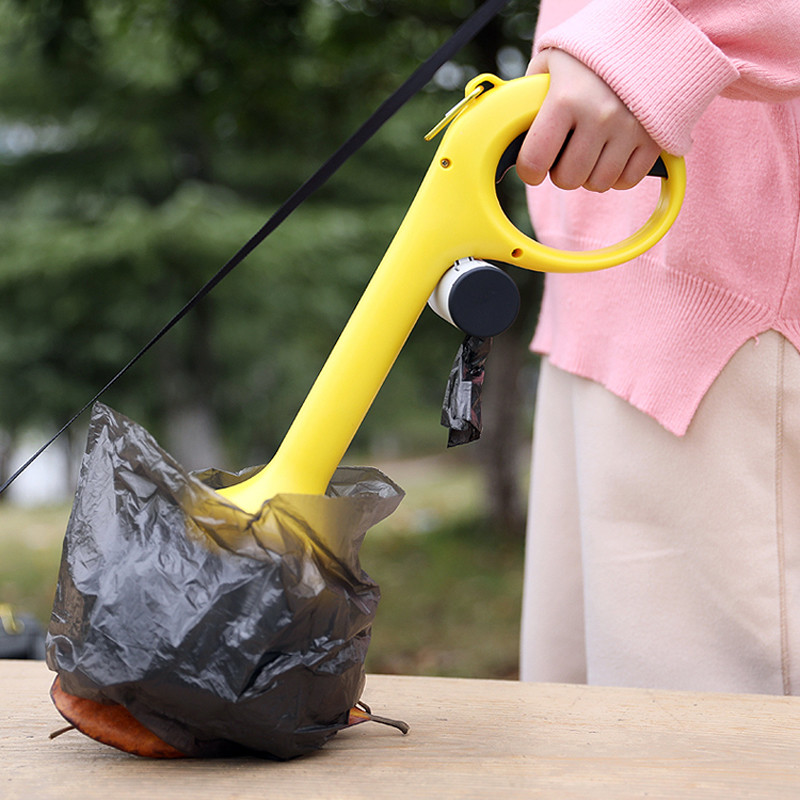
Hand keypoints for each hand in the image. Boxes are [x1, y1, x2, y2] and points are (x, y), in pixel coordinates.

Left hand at [516, 49, 661, 191]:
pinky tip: (611, 156)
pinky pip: (628, 180)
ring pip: (598, 183)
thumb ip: (530, 97)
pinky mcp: (653, 138)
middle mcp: (599, 116)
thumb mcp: (550, 64)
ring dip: (589, 175)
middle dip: (560, 173)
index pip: (535, 161)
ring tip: (589, 153)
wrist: (646, 35)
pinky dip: (617, 176)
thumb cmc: (590, 53)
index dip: (529, 171)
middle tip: (564, 156)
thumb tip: (513, 128)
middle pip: (568, 179)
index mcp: (565, 98)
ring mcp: (629, 129)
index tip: (533, 168)